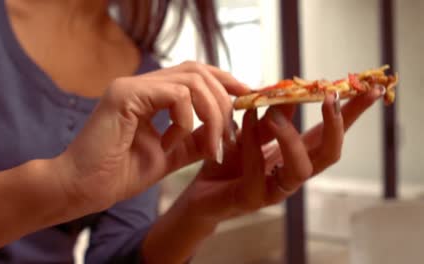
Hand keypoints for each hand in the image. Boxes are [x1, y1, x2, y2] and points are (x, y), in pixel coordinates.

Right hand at [53, 61, 248, 215]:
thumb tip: (223, 131)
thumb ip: (193, 139)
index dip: (224, 81)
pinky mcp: (125, 96)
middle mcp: (141, 84)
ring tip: (212, 146)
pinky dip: (186, 119)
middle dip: (224, 101)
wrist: (82, 189)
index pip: (194, 73)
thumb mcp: (169, 155)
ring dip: (211, 114)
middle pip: (199, 71)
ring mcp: (131, 86)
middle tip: (230, 136)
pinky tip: (172, 143)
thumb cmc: (119, 173)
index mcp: (150, 95)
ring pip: (192, 80)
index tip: (247, 99)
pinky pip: (175, 95)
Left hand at [177, 86, 383, 225]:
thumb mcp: (251, 130)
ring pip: (302, 169)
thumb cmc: (229, 160)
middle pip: (330, 154)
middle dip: (335, 125)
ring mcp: (276, 189)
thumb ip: (270, 115)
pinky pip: (258, 172)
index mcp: (296, 153)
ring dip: (290, 137)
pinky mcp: (253, 198)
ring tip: (272, 114)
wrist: (202, 190)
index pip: (331, 133)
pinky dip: (252, 143)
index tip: (373, 90)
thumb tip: (288, 91)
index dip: (352, 114)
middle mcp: (292, 172)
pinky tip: (244, 122)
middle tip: (329, 97)